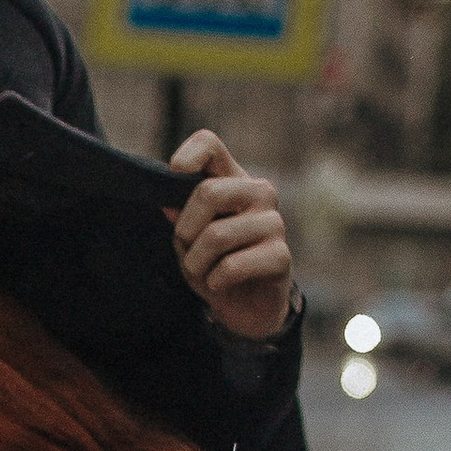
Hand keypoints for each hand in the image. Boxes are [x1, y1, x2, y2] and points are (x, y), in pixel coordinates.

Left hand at [168, 131, 295, 341]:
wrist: (245, 306)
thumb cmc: (214, 263)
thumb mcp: (189, 238)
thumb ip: (180, 216)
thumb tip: (169, 204)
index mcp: (232, 179)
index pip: (210, 144)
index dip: (187, 156)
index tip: (175, 176)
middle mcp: (258, 192)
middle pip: (208, 193)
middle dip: (185, 230)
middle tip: (187, 249)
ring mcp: (274, 222)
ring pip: (216, 236)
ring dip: (196, 263)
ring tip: (204, 271)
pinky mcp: (281, 255)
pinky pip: (231, 266)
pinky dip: (214, 282)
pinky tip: (221, 284)